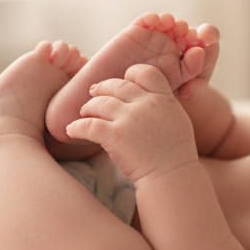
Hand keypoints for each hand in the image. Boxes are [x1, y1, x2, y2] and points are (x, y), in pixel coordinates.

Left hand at [65, 64, 199, 185]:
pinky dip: (77, 127)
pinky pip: (88, 125)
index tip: (123, 81)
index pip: (144, 72)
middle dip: (102, 88)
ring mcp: (130, 119)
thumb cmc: (176, 155)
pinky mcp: (115, 136)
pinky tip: (71, 130)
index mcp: (164, 98)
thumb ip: (162, 106)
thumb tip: (146, 99)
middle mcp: (146, 104)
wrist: (173, 177)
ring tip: (84, 112)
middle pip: (117, 85)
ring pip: (100, 103)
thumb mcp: (177, 120)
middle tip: (94, 93)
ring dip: (89, 107)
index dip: (130, 75)